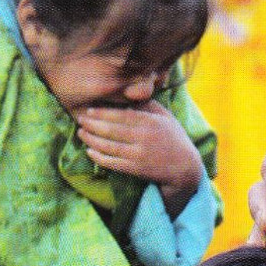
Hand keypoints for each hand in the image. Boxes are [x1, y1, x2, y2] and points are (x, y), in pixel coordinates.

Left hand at [77, 101, 201, 213]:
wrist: (185, 167)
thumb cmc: (174, 139)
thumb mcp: (166, 118)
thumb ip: (148, 105)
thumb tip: (128, 95)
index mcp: (151, 123)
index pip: (121, 116)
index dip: (102, 113)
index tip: (89, 110)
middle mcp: (144, 138)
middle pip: (111, 130)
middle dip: (92, 125)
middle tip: (80, 120)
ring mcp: (139, 155)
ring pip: (108, 146)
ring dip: (91, 140)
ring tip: (81, 133)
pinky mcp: (136, 170)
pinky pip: (112, 163)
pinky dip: (98, 157)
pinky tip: (89, 151)